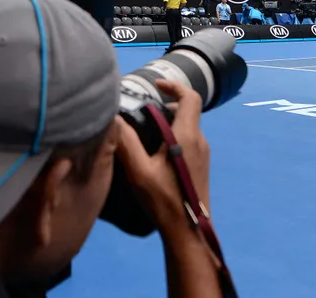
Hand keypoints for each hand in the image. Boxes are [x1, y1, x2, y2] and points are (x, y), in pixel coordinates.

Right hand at [115, 80, 210, 228]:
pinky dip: (173, 134)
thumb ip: (126, 142)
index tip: (156, 85)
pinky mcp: (201, 166)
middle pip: (188, 111)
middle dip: (167, 104)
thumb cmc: (164, 200)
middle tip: (143, 109)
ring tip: (145, 129)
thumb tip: (113, 117)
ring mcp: (203, 154)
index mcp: (187, 136)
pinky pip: (188, 140)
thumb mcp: (139, 170)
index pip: (190, 97)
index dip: (174, 86)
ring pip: (188, 126)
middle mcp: (199, 140)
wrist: (188, 231)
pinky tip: (155, 151)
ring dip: (169, 121)